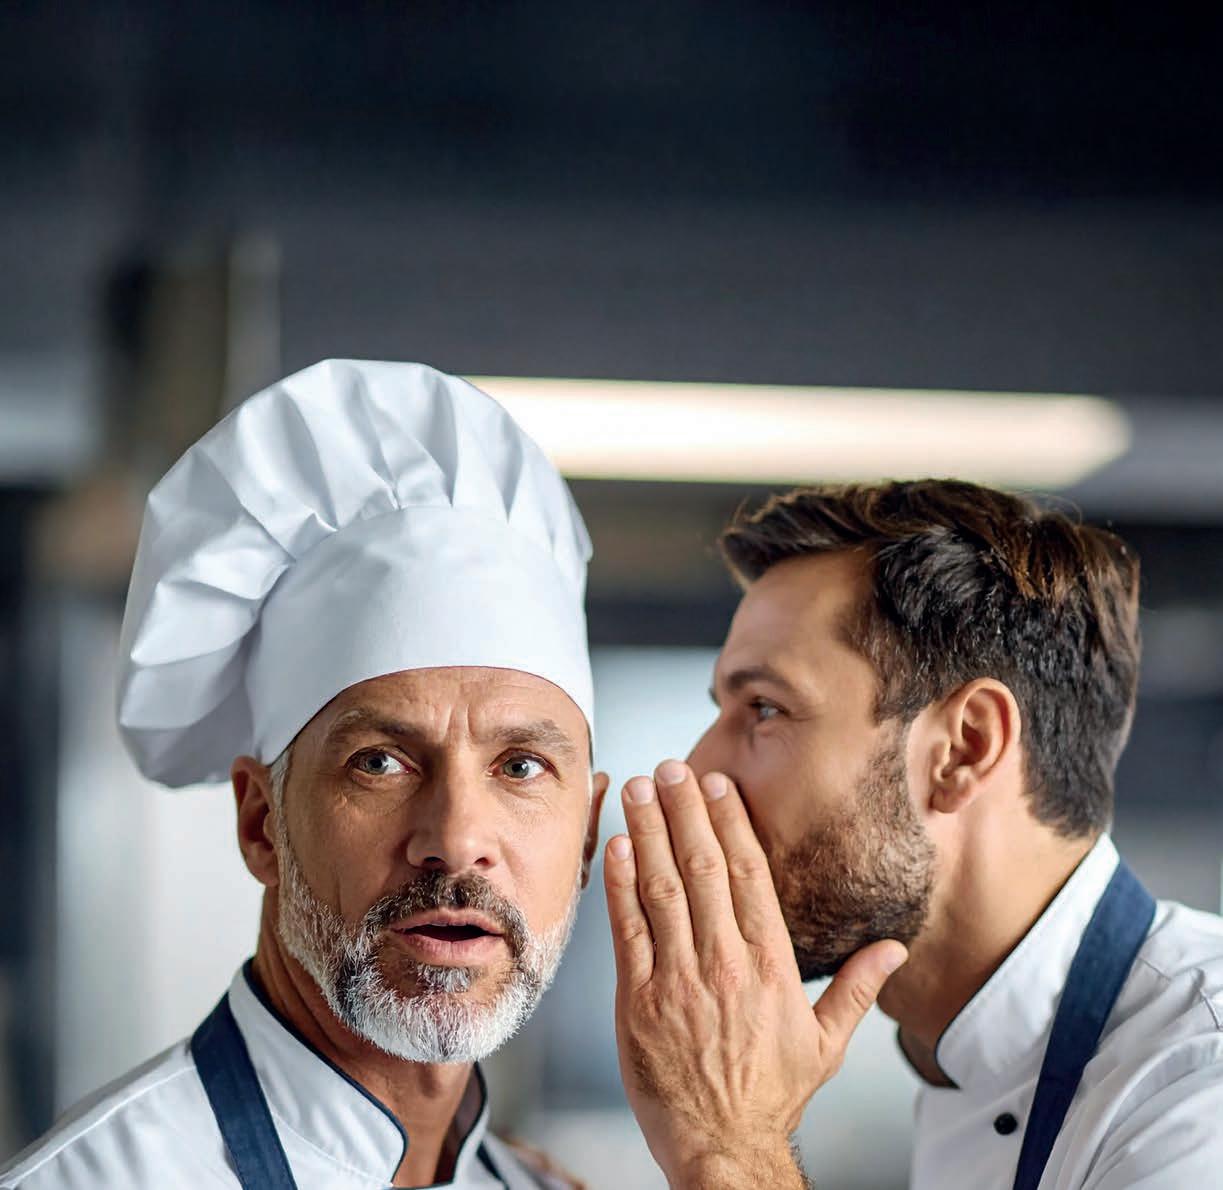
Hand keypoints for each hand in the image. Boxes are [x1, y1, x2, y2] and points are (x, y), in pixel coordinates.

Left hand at [604, 761, 906, 1189]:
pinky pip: (627, 931)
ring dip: (647, 832)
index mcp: (770, 964)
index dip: (730, 823)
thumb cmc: (771, 1095)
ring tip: (638, 790)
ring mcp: (678, 979)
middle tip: (670, 769)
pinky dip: (620, 886)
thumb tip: (894, 949)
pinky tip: (616, 848)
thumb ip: (857, 988)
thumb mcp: (826, 1043)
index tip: (717, 786)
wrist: (724, 1148)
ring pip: (662, 888)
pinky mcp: (638, 1000)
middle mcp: (725, 962)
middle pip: (702, 867)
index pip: (748, 874)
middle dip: (684, 811)